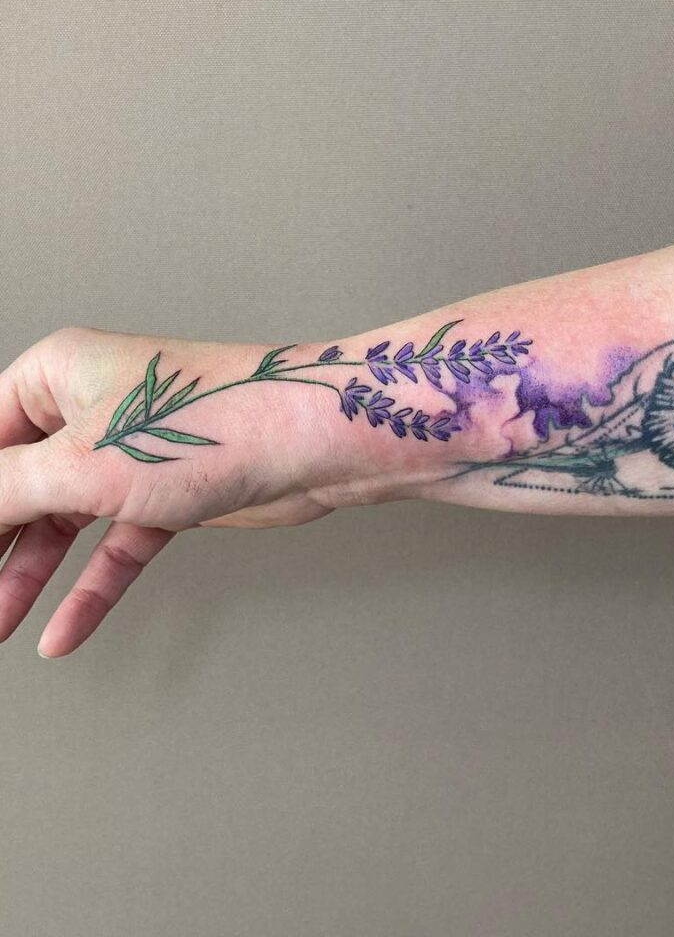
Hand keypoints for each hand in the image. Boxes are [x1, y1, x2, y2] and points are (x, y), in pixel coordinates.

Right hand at [0, 327, 355, 657]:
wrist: (310, 443)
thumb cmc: (208, 425)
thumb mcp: (79, 464)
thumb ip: (4, 490)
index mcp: (58, 374)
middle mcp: (93, 410)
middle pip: (20, 484)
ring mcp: (135, 456)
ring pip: (66, 522)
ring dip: (30, 575)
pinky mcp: (172, 496)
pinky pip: (117, 546)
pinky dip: (90, 588)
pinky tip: (61, 632)